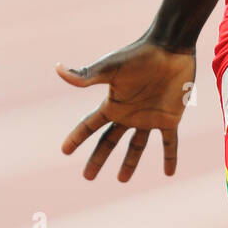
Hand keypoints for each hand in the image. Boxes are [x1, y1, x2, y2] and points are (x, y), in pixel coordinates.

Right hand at [55, 38, 195, 181]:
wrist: (170, 47)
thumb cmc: (139, 55)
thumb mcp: (111, 67)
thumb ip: (86, 74)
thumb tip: (57, 69)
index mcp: (113, 104)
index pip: (90, 126)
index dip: (77, 138)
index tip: (64, 151)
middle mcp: (129, 114)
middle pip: (109, 141)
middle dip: (98, 158)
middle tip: (88, 177)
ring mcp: (149, 117)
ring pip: (137, 146)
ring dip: (130, 163)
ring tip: (121, 179)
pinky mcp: (170, 118)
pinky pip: (170, 143)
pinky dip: (170, 157)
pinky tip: (169, 173)